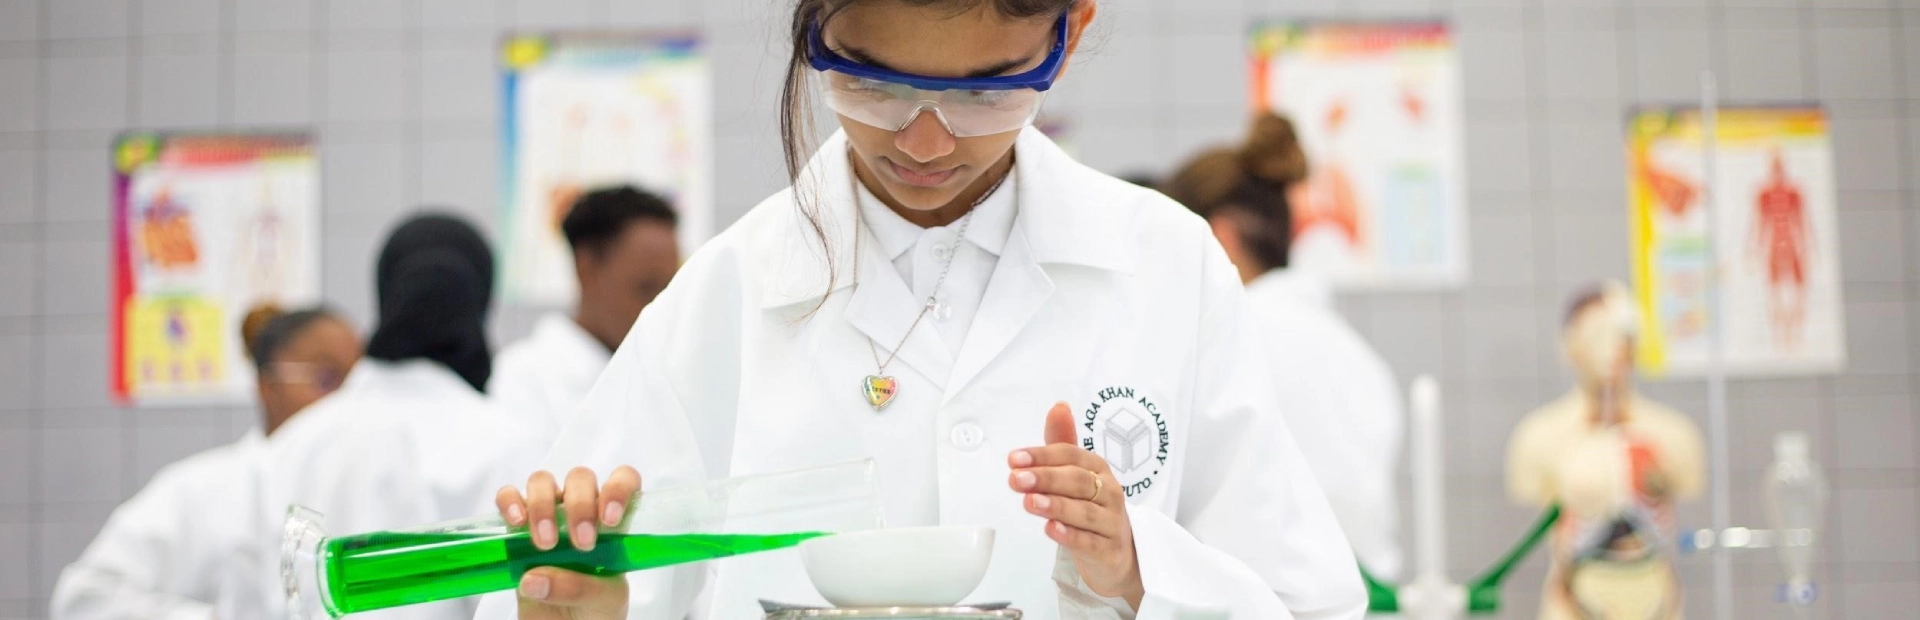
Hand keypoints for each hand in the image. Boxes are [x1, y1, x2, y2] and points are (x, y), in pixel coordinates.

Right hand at [495, 466, 640, 618]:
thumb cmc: (595, 611)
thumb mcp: (603, 601)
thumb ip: (579, 588)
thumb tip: (535, 578)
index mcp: (612, 522)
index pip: (623, 480)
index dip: (618, 489)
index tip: (609, 520)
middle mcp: (581, 511)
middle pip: (580, 478)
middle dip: (580, 505)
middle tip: (582, 544)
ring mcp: (548, 516)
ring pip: (542, 482)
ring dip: (543, 505)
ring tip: (544, 544)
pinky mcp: (516, 529)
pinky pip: (508, 498)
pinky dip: (509, 502)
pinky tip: (516, 523)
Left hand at [1009, 402, 1144, 608]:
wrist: (1116, 555)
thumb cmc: (1091, 508)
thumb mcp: (1076, 475)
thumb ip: (1062, 443)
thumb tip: (1059, 407)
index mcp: (1098, 469)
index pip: (1071, 456)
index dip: (1043, 455)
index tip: (1014, 458)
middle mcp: (1109, 492)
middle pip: (1078, 481)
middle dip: (1046, 478)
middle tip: (1016, 479)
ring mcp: (1111, 522)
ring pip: (1084, 512)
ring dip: (1056, 505)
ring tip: (1030, 503)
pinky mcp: (1108, 550)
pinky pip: (1090, 541)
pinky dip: (1070, 535)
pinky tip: (1051, 530)